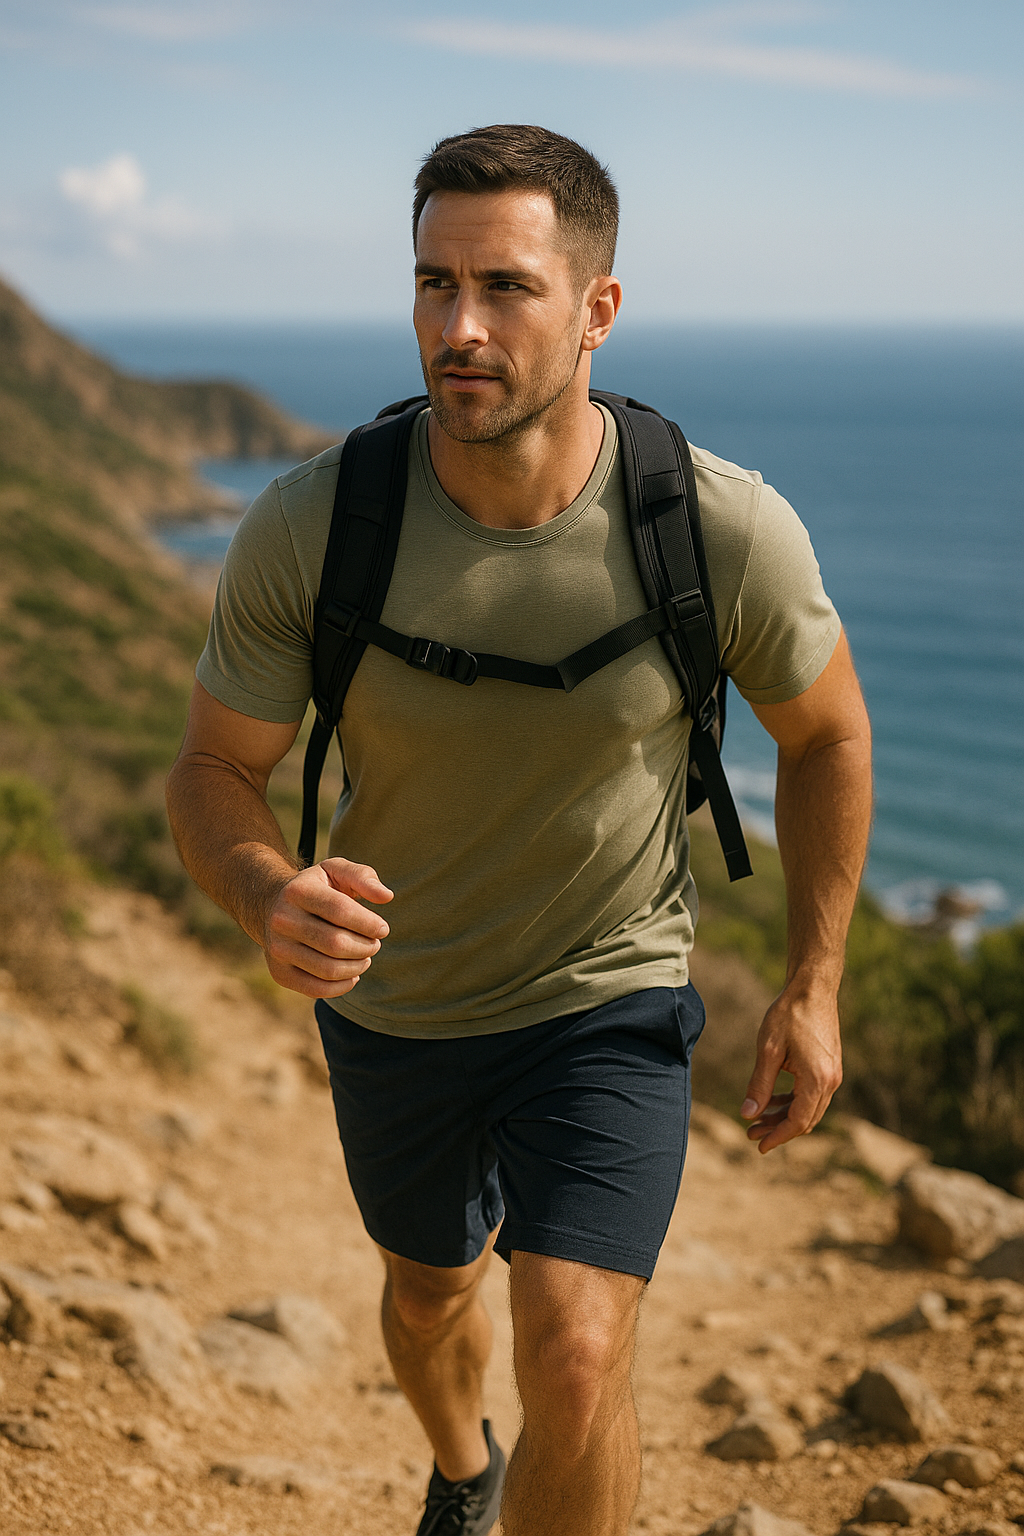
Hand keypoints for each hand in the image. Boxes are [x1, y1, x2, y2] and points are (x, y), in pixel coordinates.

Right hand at [263, 858, 392, 998]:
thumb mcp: (336, 870)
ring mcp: (277, 949)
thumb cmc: (316, 887)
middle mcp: (282, 920)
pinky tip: (353, 974)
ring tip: (365, 957)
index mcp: (297, 891)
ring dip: (357, 966)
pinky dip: (343, 986)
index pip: (340, 911)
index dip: (369, 923)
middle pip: (336, 943)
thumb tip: (386, 896)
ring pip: (328, 969)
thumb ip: (363, 877)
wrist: (273, 906)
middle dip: (366, 947)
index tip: (382, 929)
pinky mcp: (279, 973)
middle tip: (374, 944)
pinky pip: (317, 989)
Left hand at [740, 986, 842, 1153]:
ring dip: (784, 1116)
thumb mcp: (768, 1051)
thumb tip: (747, 1114)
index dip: (778, 1136)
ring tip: (757, 1119)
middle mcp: (831, 1081)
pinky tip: (772, 1101)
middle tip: (751, 1133)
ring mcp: (833, 1075)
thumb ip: (759, 1085)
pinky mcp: (829, 1067)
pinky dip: (793, 1101)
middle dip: (778, 1129)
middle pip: (805, 1119)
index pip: (798, 1122)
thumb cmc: (789, 1016)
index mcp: (817, 1080)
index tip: (758, 1145)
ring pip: (808, 1108)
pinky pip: (811, 1094)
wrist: (812, 989)